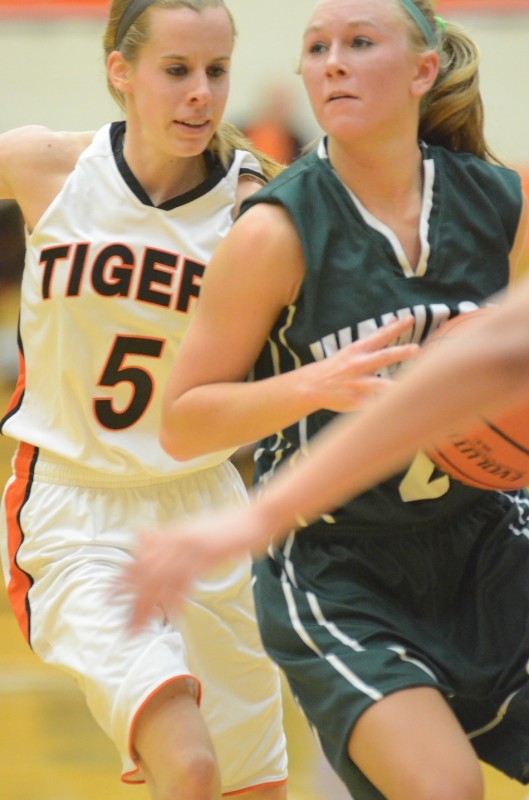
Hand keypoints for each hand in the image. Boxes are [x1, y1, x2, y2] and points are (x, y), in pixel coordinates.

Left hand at [117, 506, 269, 630]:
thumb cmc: (227, 524)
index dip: (123, 578)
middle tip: (120, 623)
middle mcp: (177, 539)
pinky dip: (178, 600)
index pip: (140, 557)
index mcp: (173, 533)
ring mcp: (192, 547)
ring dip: (149, 606)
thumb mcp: (193, 527)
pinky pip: (187, 581)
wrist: (255, 517)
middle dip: (131, 600)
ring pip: (162, 580)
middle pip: (147, 572)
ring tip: (138, 628)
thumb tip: (140, 537)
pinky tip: (172, 616)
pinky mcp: (209, 555)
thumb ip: (167, 535)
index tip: (109, 597)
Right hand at [302, 315, 419, 412]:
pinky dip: (382, 409)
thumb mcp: (355, 349)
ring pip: (379, 385)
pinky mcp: (356, 402)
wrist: (313, 386)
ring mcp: (357, 384)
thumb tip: (394, 319)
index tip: (410, 319)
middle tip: (416, 349)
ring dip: (395, 387)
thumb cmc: (339, 365)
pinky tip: (397, 413)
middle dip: (400, 353)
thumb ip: (377, 336)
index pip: (381, 336)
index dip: (396, 327)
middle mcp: (359, 365)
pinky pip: (372, 406)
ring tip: (412, 390)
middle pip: (382, 357)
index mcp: (359, 350)